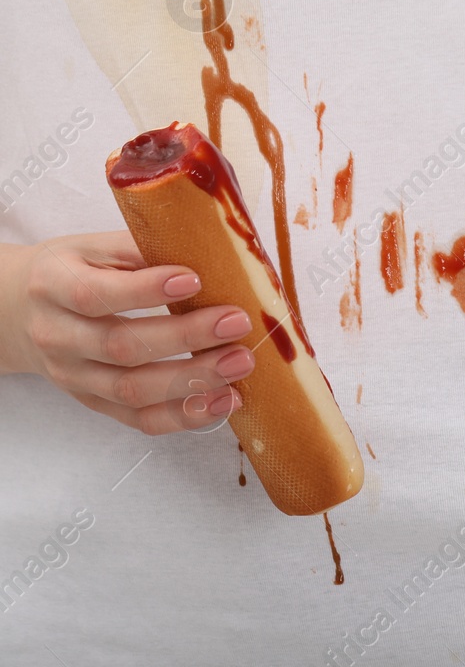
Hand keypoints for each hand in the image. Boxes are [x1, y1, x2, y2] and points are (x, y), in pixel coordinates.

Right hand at [0, 232, 253, 433]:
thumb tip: (210, 249)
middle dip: (185, 338)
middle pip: (120, 347)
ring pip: (132, 390)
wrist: (19, 311)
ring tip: (241, 363)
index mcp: (53, 286)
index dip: (145, 290)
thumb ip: (143, 247)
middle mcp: (58, 336)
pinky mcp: (93, 402)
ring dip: (193, 381)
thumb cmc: (74, 270)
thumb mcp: (96, 247)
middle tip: (237, 323)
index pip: (94, 295)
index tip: (195, 279)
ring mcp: (74, 376)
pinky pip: (138, 419)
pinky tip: (225, 401)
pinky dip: (185, 416)